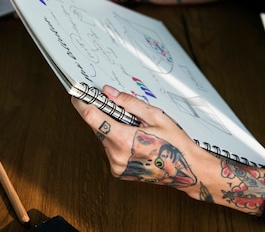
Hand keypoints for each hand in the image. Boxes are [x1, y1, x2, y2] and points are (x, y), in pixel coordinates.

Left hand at [71, 85, 213, 190]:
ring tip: (135, 129)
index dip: (82, 103)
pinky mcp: (118, 171)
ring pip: (103, 137)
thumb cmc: (175, 143)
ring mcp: (116, 165)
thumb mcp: (155, 115)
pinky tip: (134, 140)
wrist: (187, 171)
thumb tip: (108, 92)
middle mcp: (116, 155)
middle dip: (104, 115)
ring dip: (112, 128)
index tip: (78, 94)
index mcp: (123, 139)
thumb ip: (128, 102)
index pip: (91, 117)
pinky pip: (109, 149)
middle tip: (119, 109)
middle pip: (97, 126)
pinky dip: (117, 140)